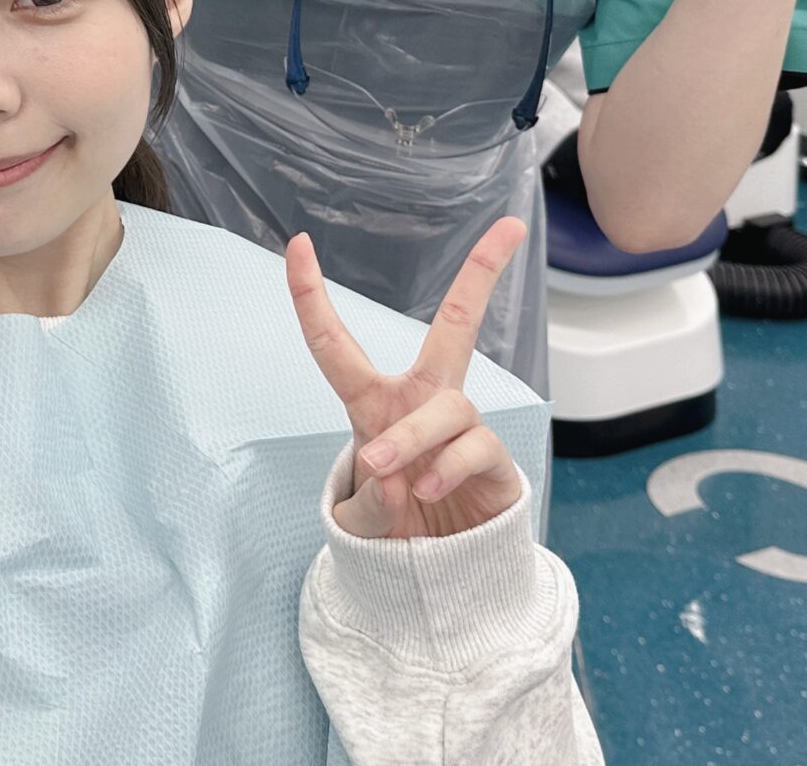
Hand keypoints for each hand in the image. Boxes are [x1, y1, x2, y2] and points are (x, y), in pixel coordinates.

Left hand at [289, 219, 527, 539]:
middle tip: (510, 230)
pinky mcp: (494, 460)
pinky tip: (425, 490)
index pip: (334, 344)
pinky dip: (445, 467)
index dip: (310, 295)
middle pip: (457, 325)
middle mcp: (423, 400)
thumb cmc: (394, 527)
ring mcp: (462, 427)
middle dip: (482, 274)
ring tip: (391, 470)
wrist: (440, 575)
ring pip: (447, 406)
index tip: (297, 242)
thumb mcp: (363, 523)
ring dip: (414, 435)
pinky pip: (474, 445)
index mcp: (374, 403)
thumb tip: (397, 474)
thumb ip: (370, 504)